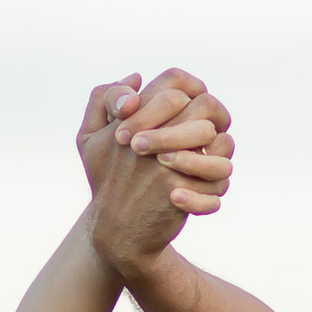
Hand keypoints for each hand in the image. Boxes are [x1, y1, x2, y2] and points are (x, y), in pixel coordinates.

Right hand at [83, 67, 233, 277]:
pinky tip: (202, 196)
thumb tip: (135, 77)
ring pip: (222, 143)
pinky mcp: (176, 190)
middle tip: (213, 138)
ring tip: (211, 168)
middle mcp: (147, 136)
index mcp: (131, 119)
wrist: (116, 234)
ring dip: (221, 156)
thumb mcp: (89, 139)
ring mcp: (162, 163)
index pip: (176, 83)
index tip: (197, 111)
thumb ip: (102, 99)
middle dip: (216, 120)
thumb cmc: (108, 181)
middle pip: (207, 106)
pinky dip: (214, 190)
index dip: (195, 91)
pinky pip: (218, 180)